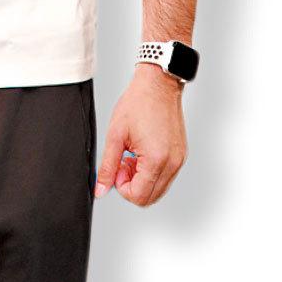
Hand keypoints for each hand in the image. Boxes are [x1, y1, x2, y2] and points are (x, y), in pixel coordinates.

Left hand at [93, 64, 186, 206]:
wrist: (158, 84)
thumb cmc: (139, 102)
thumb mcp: (116, 135)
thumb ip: (108, 166)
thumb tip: (101, 188)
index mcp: (157, 159)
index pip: (139, 196)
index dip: (122, 188)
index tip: (117, 169)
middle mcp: (172, 163)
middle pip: (150, 197)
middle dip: (132, 185)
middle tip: (123, 163)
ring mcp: (179, 159)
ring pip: (159, 188)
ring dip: (142, 179)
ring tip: (132, 156)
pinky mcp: (180, 155)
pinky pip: (166, 175)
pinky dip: (152, 171)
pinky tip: (142, 153)